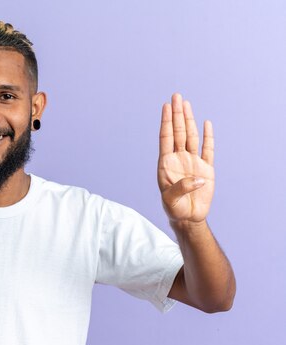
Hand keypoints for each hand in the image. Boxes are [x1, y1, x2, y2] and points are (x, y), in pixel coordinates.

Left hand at [158, 93, 213, 223]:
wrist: (188, 218)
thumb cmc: (174, 209)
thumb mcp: (171, 200)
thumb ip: (181, 188)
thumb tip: (198, 179)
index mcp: (166, 164)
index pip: (166, 138)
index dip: (166, 122)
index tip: (166, 106)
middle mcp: (178, 159)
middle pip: (178, 132)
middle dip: (177, 114)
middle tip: (176, 96)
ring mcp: (192, 162)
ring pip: (191, 136)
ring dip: (189, 120)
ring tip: (186, 103)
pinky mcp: (206, 169)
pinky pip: (208, 149)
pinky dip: (207, 137)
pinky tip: (205, 124)